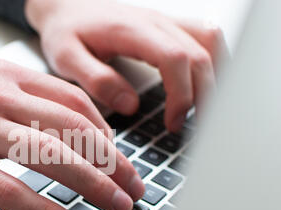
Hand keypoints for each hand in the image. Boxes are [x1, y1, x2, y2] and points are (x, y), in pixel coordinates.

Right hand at [0, 60, 143, 209]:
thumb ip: (23, 100)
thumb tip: (66, 127)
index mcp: (6, 75)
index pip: (74, 102)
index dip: (107, 135)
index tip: (120, 159)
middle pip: (72, 129)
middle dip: (112, 162)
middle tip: (133, 188)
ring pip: (49, 156)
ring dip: (91, 185)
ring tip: (116, 206)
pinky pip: (10, 189)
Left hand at [26, 0, 228, 131]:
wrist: (66, 6)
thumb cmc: (65, 31)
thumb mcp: (66, 57)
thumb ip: (96, 79)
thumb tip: (130, 105)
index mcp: (131, 30)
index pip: (175, 58)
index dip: (181, 94)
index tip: (172, 123)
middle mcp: (155, 21)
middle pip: (200, 55)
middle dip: (203, 96)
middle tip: (188, 127)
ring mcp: (165, 21)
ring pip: (211, 44)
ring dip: (215, 78)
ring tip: (204, 111)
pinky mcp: (168, 26)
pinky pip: (205, 37)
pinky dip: (214, 62)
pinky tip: (207, 84)